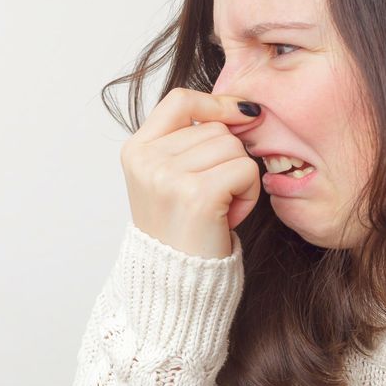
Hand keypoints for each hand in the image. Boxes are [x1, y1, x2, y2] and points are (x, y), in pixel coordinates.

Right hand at [119, 88, 261, 258]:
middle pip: (215, 128)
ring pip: (234, 147)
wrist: (175, 286)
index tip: (242, 114)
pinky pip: (245, 169)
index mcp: (136, 150)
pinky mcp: (196, 194)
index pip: (180, 100)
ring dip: (240, 178)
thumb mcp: (170, 178)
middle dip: (228, 158)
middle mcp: (146, 159)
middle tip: (213, 196)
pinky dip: (249, 193)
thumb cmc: (181, 232)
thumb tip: (245, 109)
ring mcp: (168, 176)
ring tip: (218, 208)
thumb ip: (191, 141)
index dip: (216, 102)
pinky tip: (228, 216)